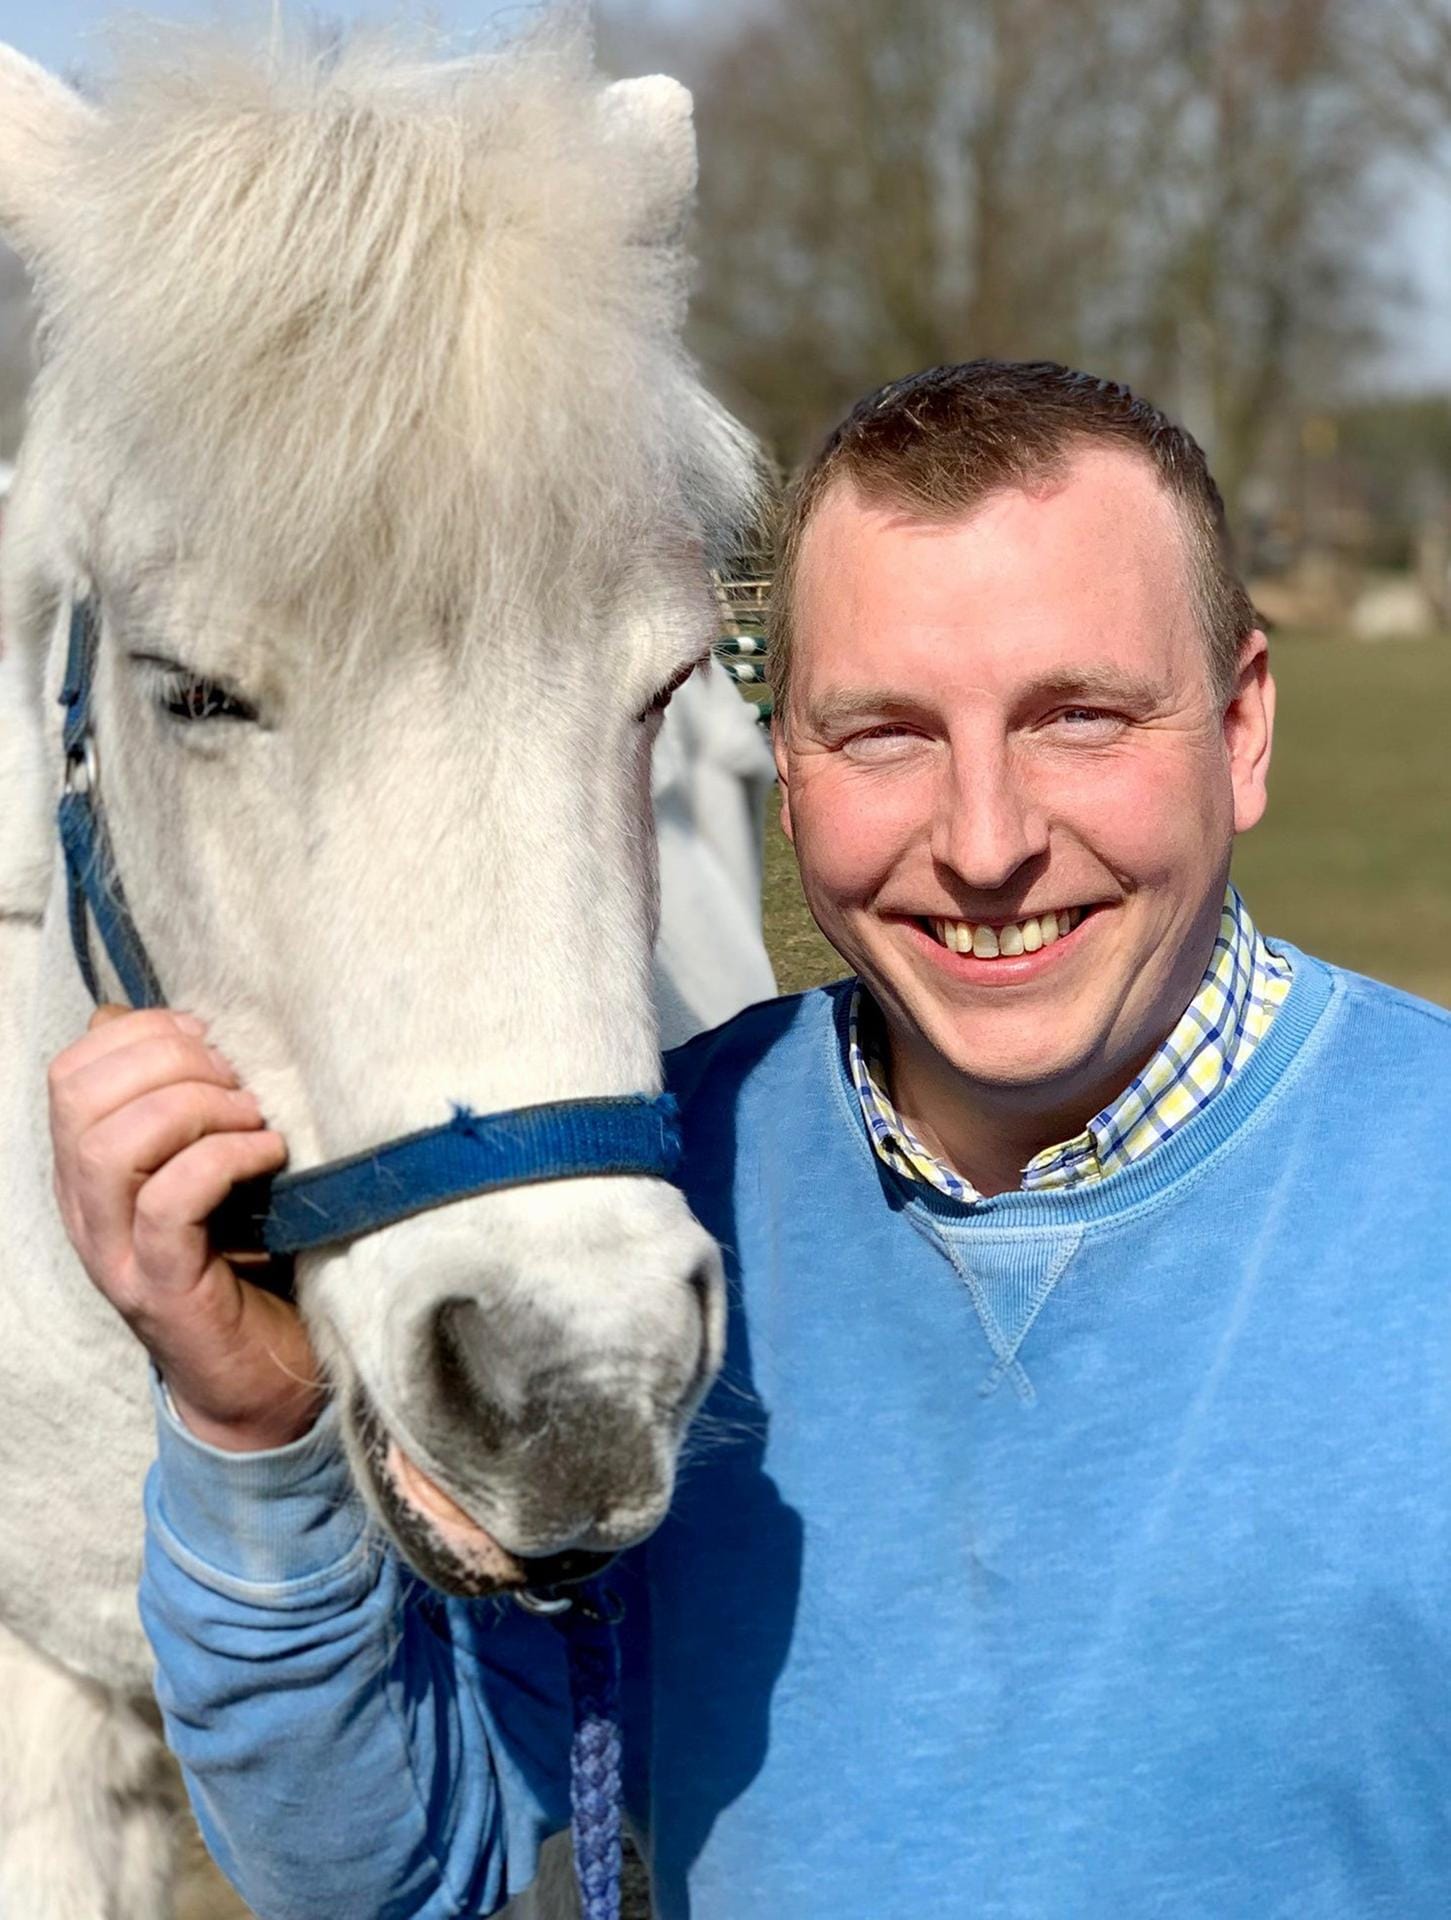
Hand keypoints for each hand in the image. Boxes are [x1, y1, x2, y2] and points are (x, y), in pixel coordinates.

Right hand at [48, 1006, 323, 1450]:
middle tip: (238, 1080)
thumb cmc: (249, 1262)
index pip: (71, 1071)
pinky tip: (270, 1155)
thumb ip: (188, 1108)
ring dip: (194, 1109)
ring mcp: (116, 1254)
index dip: (141, 1033)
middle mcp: (86, 1211)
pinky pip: (169, 1202)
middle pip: (80, 1097)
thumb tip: (190, 1027)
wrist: (261, 1384)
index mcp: (89, 1172)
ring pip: (110, 1146)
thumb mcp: (212, 1168)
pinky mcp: (162, 1290)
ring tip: (254, 1117)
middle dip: (169, 1061)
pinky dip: (223, 1159)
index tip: (211, 1038)